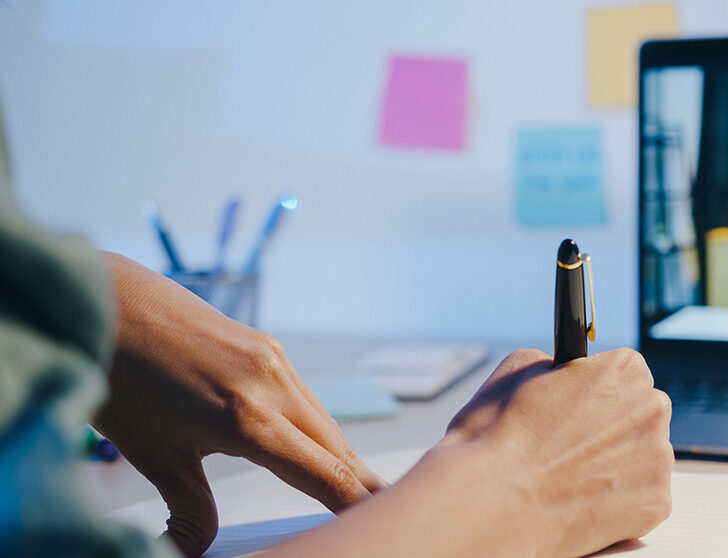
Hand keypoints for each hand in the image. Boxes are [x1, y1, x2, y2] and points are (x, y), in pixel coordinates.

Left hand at [93, 254, 384, 556]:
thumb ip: (190, 508)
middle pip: (336, 448)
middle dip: (361, 482)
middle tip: (386, 509)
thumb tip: (196, 548)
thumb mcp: (153, 456)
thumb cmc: (119, 374)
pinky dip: (317, 426)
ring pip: (324, 420)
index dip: (357, 502)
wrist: (105, 301)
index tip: (380, 520)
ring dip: (341, 455)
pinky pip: (306, 396)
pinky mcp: (267, 345)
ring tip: (357, 484)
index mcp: (246, 418)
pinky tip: (314, 442)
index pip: (323, 473)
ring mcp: (273, 359)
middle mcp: (271, 384)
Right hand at [444, 348, 673, 557]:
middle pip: (641, 415)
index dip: (597, 392)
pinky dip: (618, 504)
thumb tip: (562, 373)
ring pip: (644, 459)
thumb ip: (557, 365)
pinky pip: (643, 498)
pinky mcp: (656, 504)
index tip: (577, 410)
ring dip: (618, 466)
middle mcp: (652, 408)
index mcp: (625, 369)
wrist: (497, 503)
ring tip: (572, 479)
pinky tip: (583, 503)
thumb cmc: (502, 436)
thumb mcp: (520, 369)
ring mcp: (658, 459)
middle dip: (614, 429)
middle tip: (572, 448)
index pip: (626, 373)